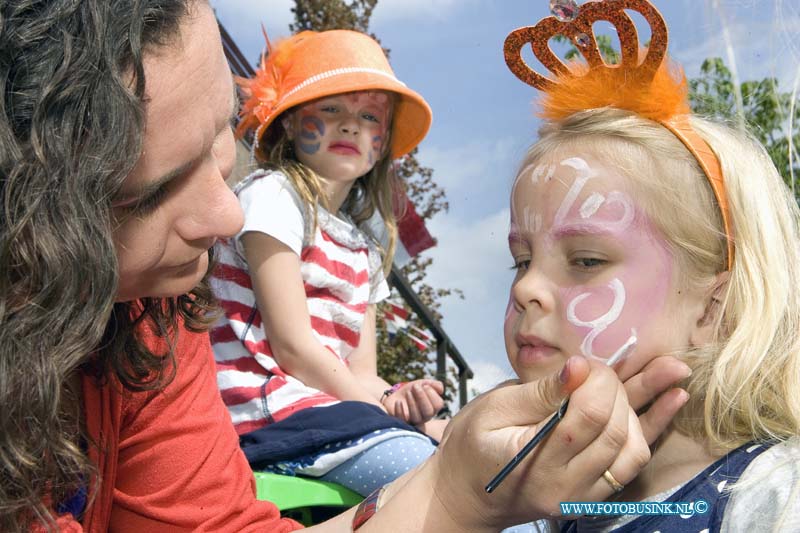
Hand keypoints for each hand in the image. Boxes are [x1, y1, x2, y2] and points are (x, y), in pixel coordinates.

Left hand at [381, 379, 444, 424]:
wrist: (396, 395)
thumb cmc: (412, 390)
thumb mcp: (423, 384)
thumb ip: (434, 384)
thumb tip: (441, 390)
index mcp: (432, 407)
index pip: (438, 404)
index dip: (432, 393)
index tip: (424, 385)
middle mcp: (425, 416)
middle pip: (428, 412)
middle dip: (422, 397)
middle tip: (415, 387)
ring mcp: (414, 421)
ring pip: (416, 417)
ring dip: (412, 403)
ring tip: (407, 392)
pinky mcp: (402, 422)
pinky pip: (402, 420)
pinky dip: (400, 410)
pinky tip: (398, 402)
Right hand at [431, 355, 688, 529]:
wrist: (467, 495)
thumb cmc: (472, 444)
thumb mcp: (491, 409)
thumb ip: (538, 391)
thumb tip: (581, 366)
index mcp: (534, 462)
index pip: (589, 416)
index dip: (598, 381)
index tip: (583, 364)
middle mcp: (565, 486)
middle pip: (616, 431)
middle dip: (619, 389)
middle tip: (601, 370)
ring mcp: (582, 496)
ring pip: (634, 450)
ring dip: (645, 407)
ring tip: (658, 373)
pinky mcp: (594, 497)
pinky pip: (634, 465)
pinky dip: (655, 429)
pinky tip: (675, 397)